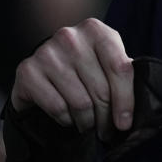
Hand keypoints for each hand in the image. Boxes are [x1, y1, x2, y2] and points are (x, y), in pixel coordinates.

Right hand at [11, 18, 133, 140]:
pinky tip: (70, 118)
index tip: (125, 122)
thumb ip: (120, 72)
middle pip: (100, 89)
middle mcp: (70, 38)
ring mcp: (47, 53)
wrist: (43, 60)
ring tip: (90, 126)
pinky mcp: (27, 71)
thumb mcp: (105, 58)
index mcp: (96, 30)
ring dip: (87, 121)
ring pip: (80, 102)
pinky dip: (67, 120)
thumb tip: (134, 107)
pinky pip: (57, 108)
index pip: (120, 67)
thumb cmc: (84, 62)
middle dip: (106, 117)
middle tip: (107, 131)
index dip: (125, 99)